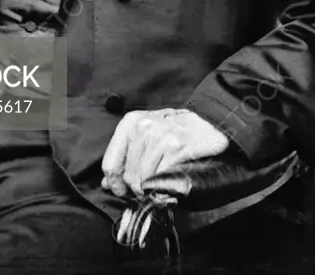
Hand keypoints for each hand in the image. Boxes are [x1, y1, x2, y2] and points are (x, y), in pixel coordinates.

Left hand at [101, 107, 228, 197]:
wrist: (208, 122)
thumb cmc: (174, 131)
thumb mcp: (145, 134)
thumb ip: (125, 157)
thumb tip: (106, 183)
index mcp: (130, 123)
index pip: (110, 164)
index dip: (116, 184)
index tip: (123, 191)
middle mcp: (143, 128)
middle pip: (129, 177)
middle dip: (138, 187)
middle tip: (152, 181)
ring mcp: (160, 138)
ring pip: (144, 181)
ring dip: (153, 188)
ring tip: (164, 176)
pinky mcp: (177, 149)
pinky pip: (162, 180)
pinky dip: (166, 186)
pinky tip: (173, 175)